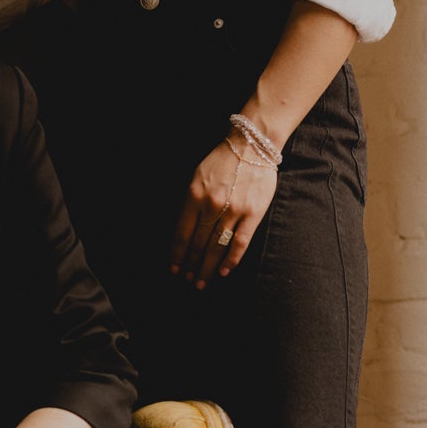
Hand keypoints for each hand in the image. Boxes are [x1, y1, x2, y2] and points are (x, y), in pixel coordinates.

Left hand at [171, 138, 279, 288]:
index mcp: (194, 195)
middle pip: (197, 243)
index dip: (176, 254)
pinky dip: (231, 260)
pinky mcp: (253, 213)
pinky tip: (223, 272)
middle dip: (190, 265)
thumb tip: (184, 232)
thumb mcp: (196, 177)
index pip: (181, 233)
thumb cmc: (222, 161)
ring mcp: (233, 210)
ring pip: (216, 246)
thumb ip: (190, 203)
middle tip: (187, 281)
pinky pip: (240, 242)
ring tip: (201, 282)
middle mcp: (212, 205)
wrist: (251, 145)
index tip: (174, 269)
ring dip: (207, 267)